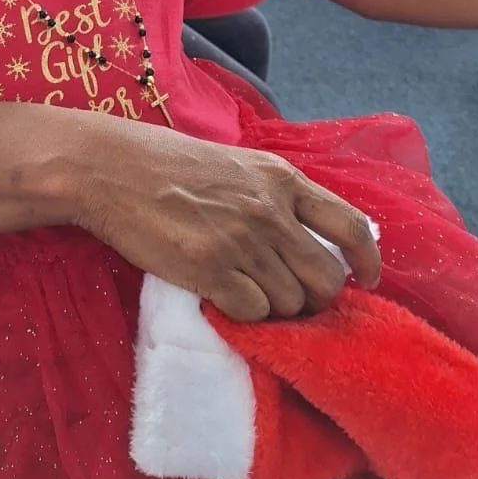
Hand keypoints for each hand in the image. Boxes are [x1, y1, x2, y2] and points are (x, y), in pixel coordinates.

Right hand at [69, 122, 380, 320]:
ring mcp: (242, 243)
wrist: (110, 169)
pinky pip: (254, 314)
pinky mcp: (210, 272)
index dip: (367, 262)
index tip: (364, 280)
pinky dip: (244, 315)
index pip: (351, 226)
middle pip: (326, 278)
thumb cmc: (167, 163)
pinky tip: (222, 296)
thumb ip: (275, 195)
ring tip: (244, 289)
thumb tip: (309, 235)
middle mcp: (270, 212)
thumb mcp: (236, 164)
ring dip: (274, 307)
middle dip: (315, 296)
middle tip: (290, 295)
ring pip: (290, 303)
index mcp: (281, 179)